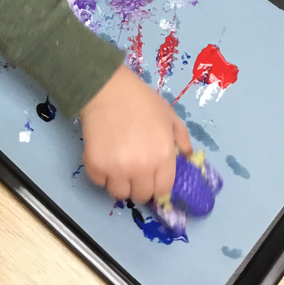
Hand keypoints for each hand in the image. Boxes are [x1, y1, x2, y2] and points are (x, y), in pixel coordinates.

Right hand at [80, 65, 192, 202]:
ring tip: (116, 163)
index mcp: (163, 156)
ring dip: (119, 182)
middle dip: (138, 185)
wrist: (107, 88)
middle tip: (133, 169)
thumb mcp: (169, 115)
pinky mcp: (95, 165)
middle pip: (141, 195)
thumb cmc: (141, 100)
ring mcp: (117, 169)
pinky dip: (100, 173)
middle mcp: (142, 168)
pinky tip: (103, 156)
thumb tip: (187, 157)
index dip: (157, 185)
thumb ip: (182, 138)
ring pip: (119, 193)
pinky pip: (98, 181)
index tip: (151, 177)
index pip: (163, 190)